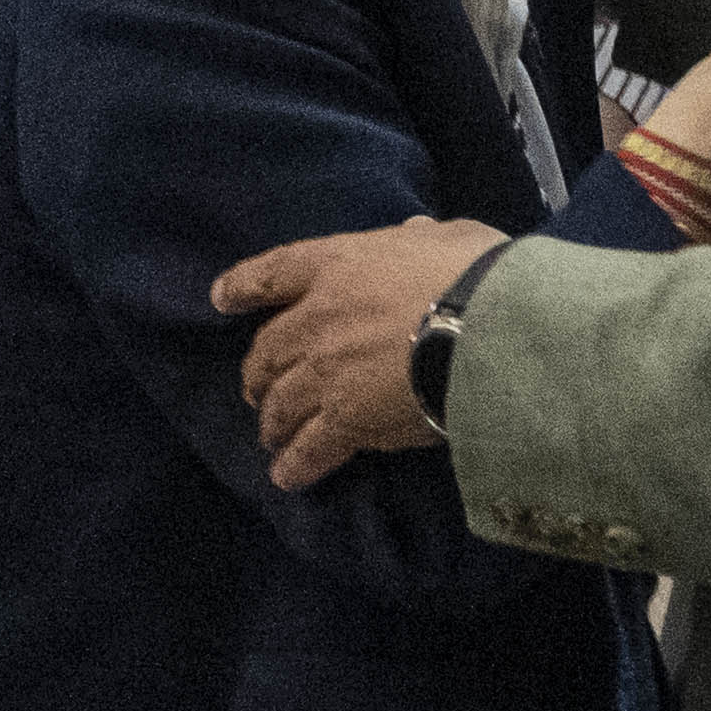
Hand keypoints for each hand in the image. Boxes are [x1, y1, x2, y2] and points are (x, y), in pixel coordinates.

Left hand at [217, 218, 503, 491]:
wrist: (490, 330)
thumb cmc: (477, 274)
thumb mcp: (447, 236)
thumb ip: (419, 238)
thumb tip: (412, 233)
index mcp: (338, 266)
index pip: (274, 272)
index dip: (243, 286)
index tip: (220, 299)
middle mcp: (318, 320)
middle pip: (267, 349)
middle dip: (257, 372)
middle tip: (255, 387)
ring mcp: (326, 373)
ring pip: (280, 402)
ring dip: (271, 420)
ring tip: (270, 434)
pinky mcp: (346, 421)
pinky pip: (309, 448)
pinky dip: (294, 463)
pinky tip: (286, 476)